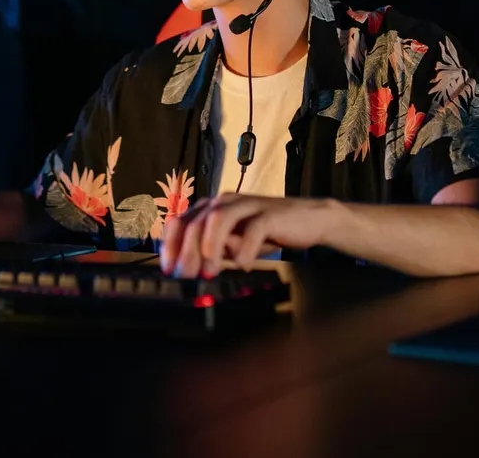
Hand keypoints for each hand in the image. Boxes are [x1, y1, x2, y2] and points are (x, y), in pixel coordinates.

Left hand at [160, 194, 334, 277]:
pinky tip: (243, 265)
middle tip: (186, 278)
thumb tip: (189, 270)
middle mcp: (225, 201)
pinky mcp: (270, 214)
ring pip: (218, 219)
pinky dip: (246, 248)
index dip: (170, 246)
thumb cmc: (267, 232)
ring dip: (209, 247)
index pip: (180, 222)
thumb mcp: (234, 243)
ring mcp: (247, 205)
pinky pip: (254, 228)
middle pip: (196, 222)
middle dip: (186, 252)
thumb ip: (213, 251)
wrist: (309, 220)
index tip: (168, 271)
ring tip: (210, 272)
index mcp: (212, 207)